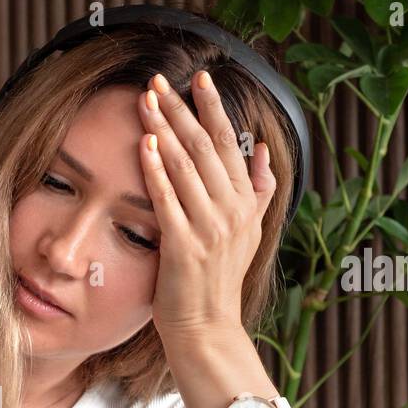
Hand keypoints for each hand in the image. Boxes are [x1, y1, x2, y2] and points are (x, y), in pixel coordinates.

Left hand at [136, 70, 277, 340]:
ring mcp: (211, 228)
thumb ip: (259, 190)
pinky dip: (156, 170)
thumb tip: (262, 149)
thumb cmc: (217, 283)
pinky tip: (144, 145)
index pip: (229, 144)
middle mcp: (233, 211)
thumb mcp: (249, 233)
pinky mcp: (185, 246)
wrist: (208, 329)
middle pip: (205, 147)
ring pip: (187, 167)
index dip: (213, 109)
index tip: (199, 78)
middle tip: (158, 79)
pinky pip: (169, 199)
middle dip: (181, 109)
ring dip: (164, 129)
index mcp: (247, 203)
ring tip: (146, 100)